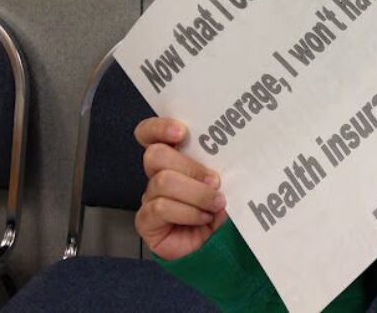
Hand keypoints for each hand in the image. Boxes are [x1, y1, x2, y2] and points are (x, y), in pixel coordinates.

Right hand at [134, 117, 228, 259]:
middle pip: (156, 155)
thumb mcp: (226, 181)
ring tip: (216, 203)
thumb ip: (220, 163)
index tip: (181, 132)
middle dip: (190, 167)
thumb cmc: (223, 209)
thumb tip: (229, 148)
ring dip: (196, 193)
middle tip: (216, 181)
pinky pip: (160, 207)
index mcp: (174, 157)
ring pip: (162, 181)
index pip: (150, 134)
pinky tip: (202, 218)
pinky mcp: (147, 221)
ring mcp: (150, 198)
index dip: (158, 128)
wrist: (221, 247)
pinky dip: (187, 211)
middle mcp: (158, 174)